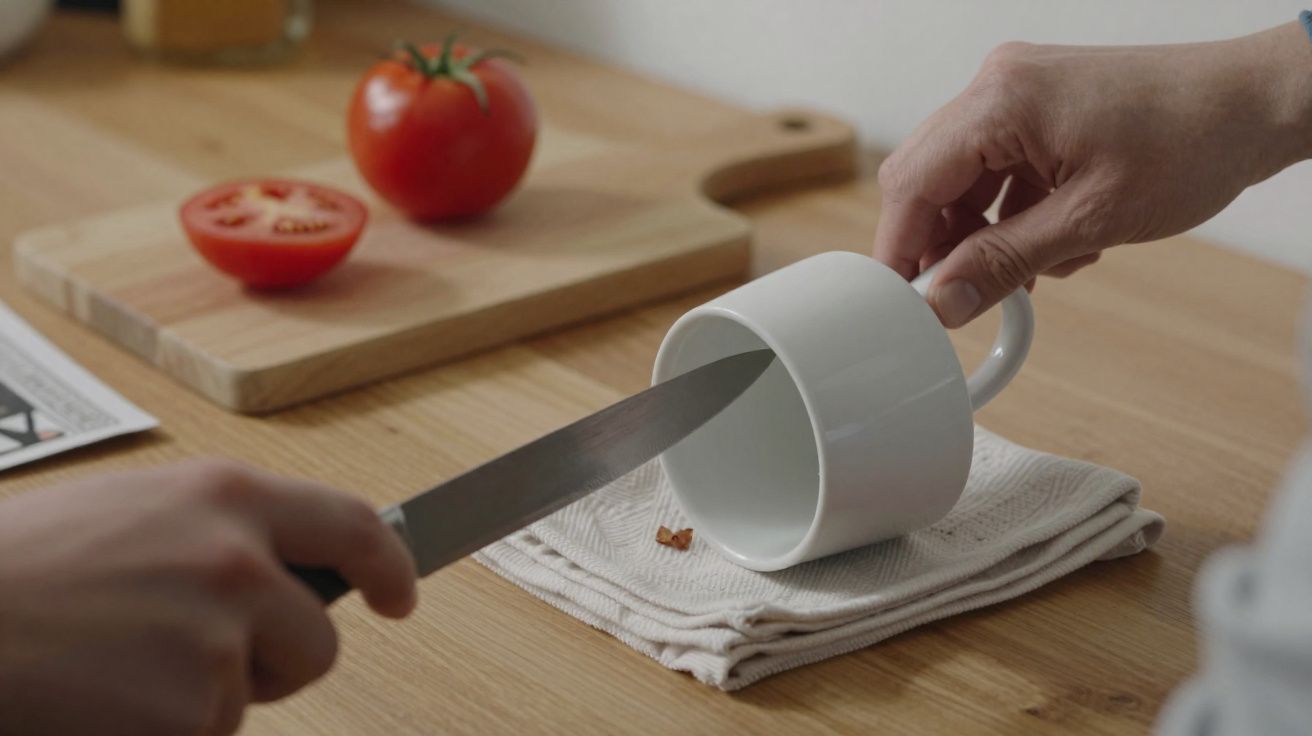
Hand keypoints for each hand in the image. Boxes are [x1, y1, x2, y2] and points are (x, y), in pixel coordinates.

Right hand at [0, 459, 416, 734]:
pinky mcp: (187, 712)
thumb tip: (284, 567)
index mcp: (226, 495)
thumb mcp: (135, 511)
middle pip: (318, 641)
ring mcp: (216, 638)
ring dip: (203, 699)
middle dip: (274, 662)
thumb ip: (221, 530)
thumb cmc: (21, 566)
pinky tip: (101, 702)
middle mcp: (236, 559)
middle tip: (190, 655)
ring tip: (117, 666)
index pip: (353, 526)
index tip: (399, 596)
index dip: (388, 567)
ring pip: (253, 699)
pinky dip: (163, 733)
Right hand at [874, 22, 1311, 326]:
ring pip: (960, 177)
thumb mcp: (1090, 220)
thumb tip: (942, 300)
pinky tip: (1049, 241)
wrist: (1257, 104)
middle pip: (926, 176)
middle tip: (958, 294)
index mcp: (1001, 100)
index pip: (913, 182)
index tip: (901, 301)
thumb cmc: (1193, 142)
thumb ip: (1003, 262)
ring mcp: (1017, 91)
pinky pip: (994, 166)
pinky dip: (1008, 211)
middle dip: (939, 242)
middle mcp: (998, 85)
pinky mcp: (1037, 105)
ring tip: (1029, 269)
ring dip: (979, 232)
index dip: (900, 249)